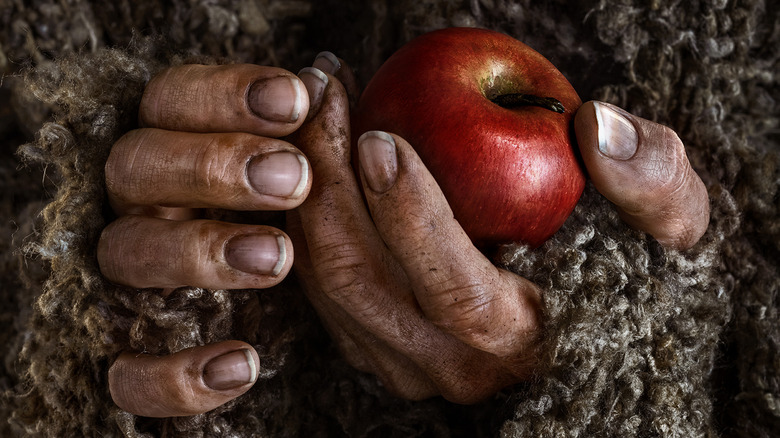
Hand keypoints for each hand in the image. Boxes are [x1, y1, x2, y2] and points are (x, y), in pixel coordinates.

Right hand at [98, 61, 325, 416]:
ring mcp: (136, 279)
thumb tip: (333, 87)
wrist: (306, 314)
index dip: (225, 94)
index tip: (298, 99)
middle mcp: (148, 206)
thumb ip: (319, 142)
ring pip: (124, 253)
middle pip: (135, 165)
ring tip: (278, 258)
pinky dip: (175, 376)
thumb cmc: (307, 225)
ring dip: (197, 251)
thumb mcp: (319, 184)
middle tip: (293, 176)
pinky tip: (242, 364)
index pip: (171, 98)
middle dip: (213, 164)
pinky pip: (129, 374)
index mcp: (182, 146)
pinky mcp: (142, 353)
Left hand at [288, 63, 709, 401]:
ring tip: (312, 106)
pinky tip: (317, 150)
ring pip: (325, 282)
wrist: (582, 315)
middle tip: (323, 91)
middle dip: (327, 178)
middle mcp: (453, 366)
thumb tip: (597, 128)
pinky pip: (318, 282)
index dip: (411, 216)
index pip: (456, 290)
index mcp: (525, 339)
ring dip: (306, 186)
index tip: (379, 135)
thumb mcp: (666, 222)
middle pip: (361, 282)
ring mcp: (403, 361)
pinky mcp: (373, 344)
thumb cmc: (624, 264)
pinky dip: (308, 212)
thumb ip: (652, 179)